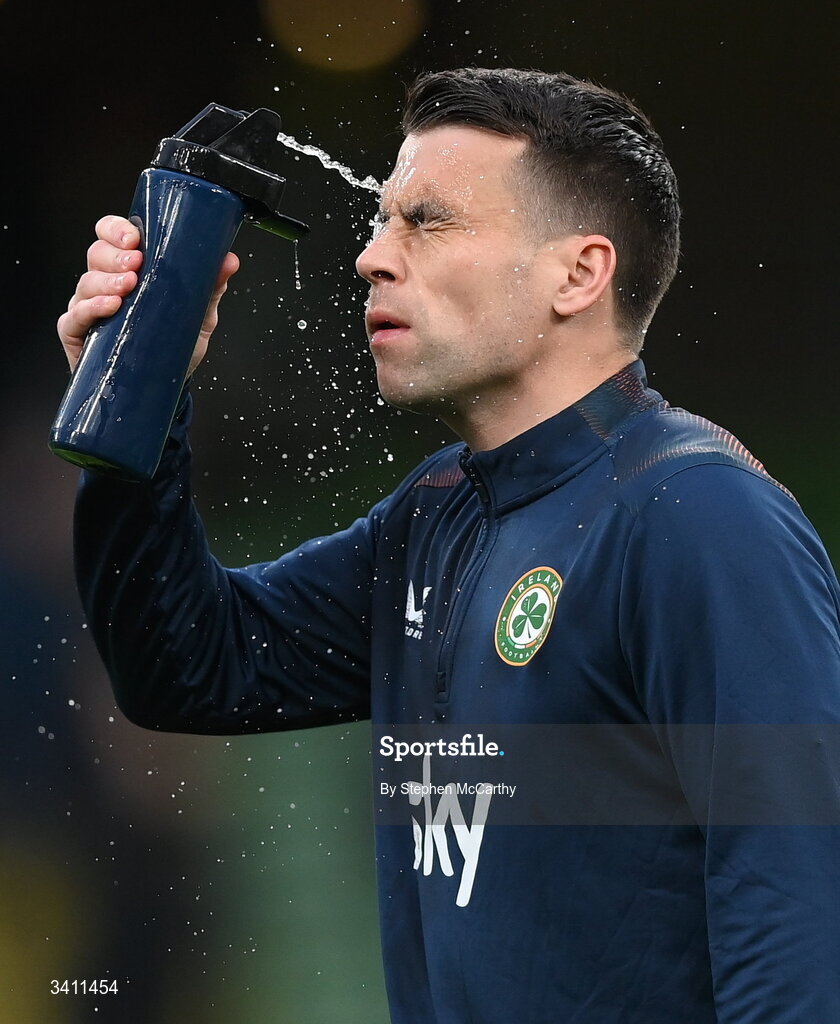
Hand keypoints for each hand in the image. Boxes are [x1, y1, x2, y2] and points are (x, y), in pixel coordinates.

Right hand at [57, 214, 239, 373]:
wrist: (167, 388)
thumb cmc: (175, 347)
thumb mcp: (199, 316)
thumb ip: (210, 288)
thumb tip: (229, 260)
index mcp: (129, 271)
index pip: (112, 236)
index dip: (117, 230)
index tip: (135, 238)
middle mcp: (105, 284)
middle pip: (97, 254)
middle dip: (115, 255)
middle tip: (136, 263)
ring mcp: (89, 307)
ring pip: (86, 282)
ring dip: (106, 281)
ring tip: (127, 287)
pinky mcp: (78, 333)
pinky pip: (75, 316)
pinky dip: (90, 308)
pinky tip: (109, 307)